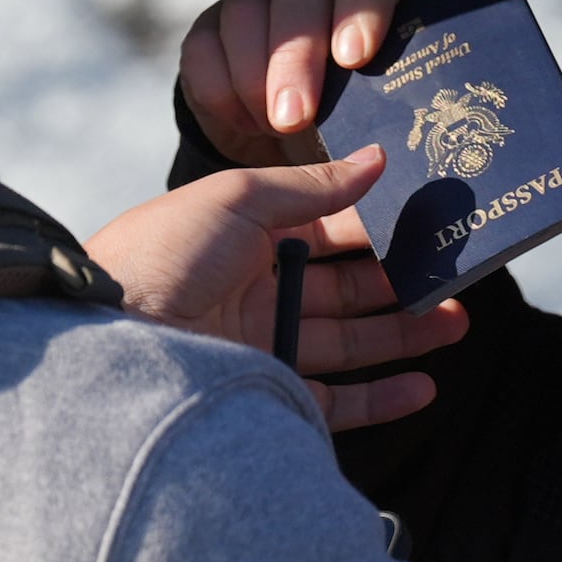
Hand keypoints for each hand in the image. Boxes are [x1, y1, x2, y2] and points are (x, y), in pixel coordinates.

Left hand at [90, 146, 468, 430]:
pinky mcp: (263, 398)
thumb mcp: (235, 199)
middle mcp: (249, 291)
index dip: (374, 221)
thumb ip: (311, 186)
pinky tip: (424, 384)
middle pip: (342, 286)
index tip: (428, 215)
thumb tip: (378, 160)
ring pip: (347, 341)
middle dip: (401, 278)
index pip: (322, 226)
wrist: (104, 342)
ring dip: (404, 332)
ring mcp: (257, 347)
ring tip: (457, 320)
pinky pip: (334, 401)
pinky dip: (381, 396)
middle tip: (456, 270)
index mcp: (238, 236)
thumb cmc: (160, 256)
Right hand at [181, 0, 414, 167]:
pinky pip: (206, 45)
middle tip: (296, 117)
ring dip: (255, 77)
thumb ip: (386, 118)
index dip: (362, 3)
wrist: (290, 135)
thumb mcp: (378, 118)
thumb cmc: (355, 120)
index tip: (353, 58)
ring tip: (273, 128)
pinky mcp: (212, 24)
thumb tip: (383, 158)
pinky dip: (222, 90)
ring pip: (248, 10)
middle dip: (296, 56)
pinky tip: (245, 123)